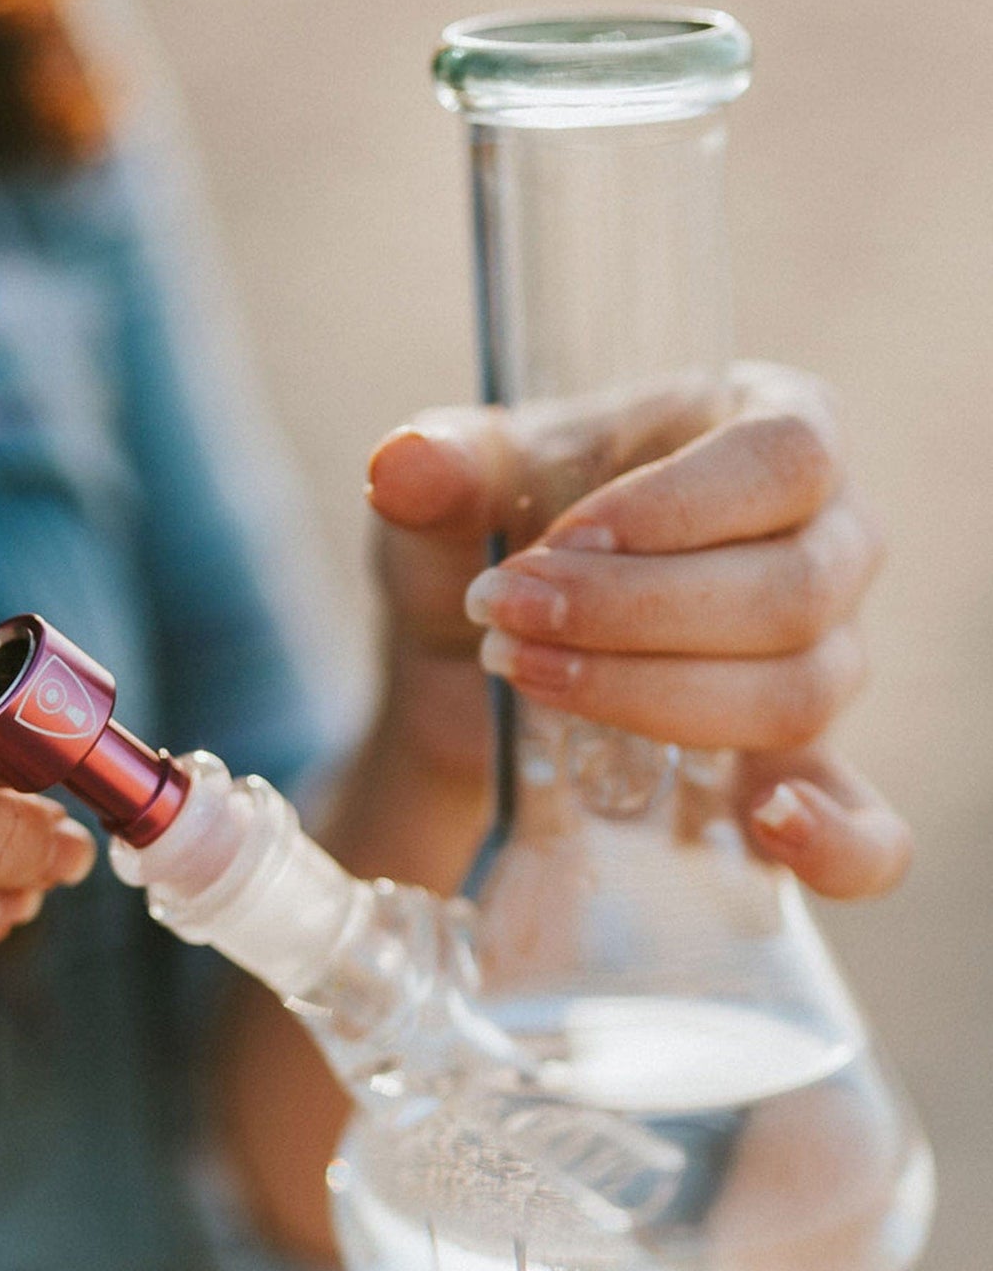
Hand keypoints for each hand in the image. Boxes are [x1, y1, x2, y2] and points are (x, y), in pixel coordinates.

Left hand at [366, 363, 909, 899]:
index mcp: (777, 429)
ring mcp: (828, 659)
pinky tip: (767, 828)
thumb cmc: (493, 536)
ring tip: (527, 678)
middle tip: (507, 615)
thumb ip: (446, 465)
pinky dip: (835, 841)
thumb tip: (404, 465)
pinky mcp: (801, 769)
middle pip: (793, 589)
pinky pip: (866, 825)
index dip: (674, 510)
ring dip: (654, 699)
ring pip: (797, 693)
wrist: (471, 653)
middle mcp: (830, 540)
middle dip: (635, 614)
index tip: (557, 542)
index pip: (783, 457)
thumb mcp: (461, 491)